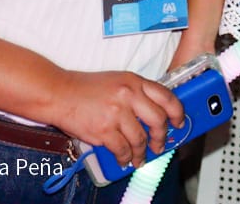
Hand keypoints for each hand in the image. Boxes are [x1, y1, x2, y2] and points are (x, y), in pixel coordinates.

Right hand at [51, 70, 183, 168]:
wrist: (60, 93)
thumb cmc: (86, 88)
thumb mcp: (117, 81)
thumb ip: (136, 93)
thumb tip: (154, 114)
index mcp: (133, 81)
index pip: (166, 96)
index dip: (177, 112)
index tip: (179, 122)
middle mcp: (128, 94)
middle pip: (158, 120)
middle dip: (162, 137)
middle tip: (159, 145)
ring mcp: (116, 113)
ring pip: (141, 139)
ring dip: (142, 153)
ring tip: (139, 157)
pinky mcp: (104, 130)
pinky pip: (123, 150)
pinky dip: (126, 158)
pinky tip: (124, 158)